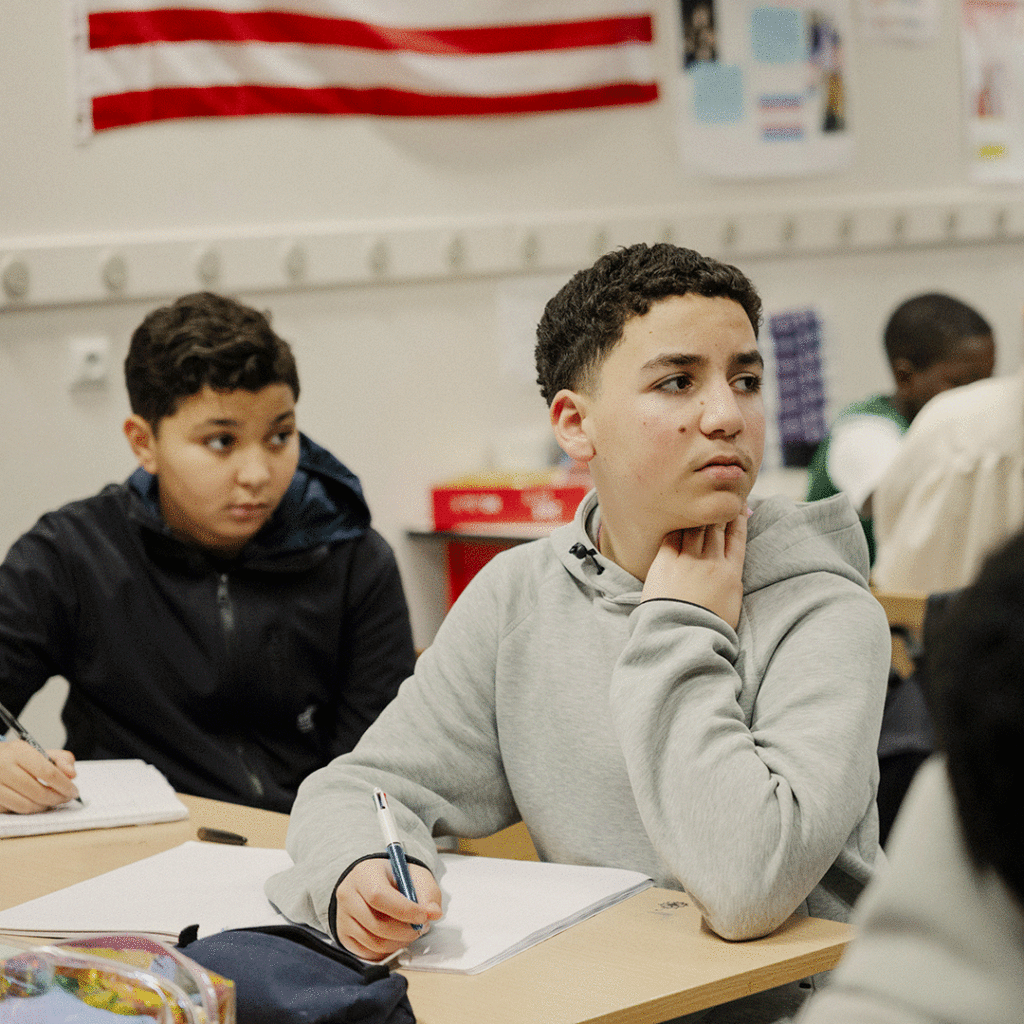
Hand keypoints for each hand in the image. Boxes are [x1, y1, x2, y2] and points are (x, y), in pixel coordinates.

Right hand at [0, 738, 78, 812]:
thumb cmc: (18, 757)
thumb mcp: (39, 751)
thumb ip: (61, 759)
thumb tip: (72, 775)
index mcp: (18, 752)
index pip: (47, 772)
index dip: (64, 785)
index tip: (74, 791)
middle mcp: (3, 767)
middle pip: (37, 792)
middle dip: (57, 798)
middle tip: (66, 798)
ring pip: (25, 805)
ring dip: (44, 807)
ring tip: (52, 801)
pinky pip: (13, 810)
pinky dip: (28, 809)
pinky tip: (35, 803)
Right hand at [334, 858, 442, 960]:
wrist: (375, 881)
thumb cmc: (395, 878)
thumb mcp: (416, 876)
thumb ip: (428, 893)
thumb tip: (433, 913)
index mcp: (364, 873)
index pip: (378, 896)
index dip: (404, 910)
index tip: (422, 916)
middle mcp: (347, 895)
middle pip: (376, 924)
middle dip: (405, 931)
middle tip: (420, 927)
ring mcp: (343, 917)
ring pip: (373, 942)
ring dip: (399, 943)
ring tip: (410, 932)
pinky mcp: (344, 935)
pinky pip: (367, 953)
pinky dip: (387, 951)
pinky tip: (396, 938)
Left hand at [642, 510, 747, 629]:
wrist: (682, 638)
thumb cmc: (708, 629)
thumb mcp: (731, 606)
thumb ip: (730, 583)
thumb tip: (729, 571)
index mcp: (731, 575)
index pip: (737, 538)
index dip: (738, 519)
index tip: (738, 506)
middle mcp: (711, 563)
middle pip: (716, 528)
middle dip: (717, 511)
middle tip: (716, 495)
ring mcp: (688, 561)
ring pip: (695, 528)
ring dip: (697, 515)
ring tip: (695, 502)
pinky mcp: (665, 563)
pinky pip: (672, 537)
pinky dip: (676, 526)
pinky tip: (675, 517)